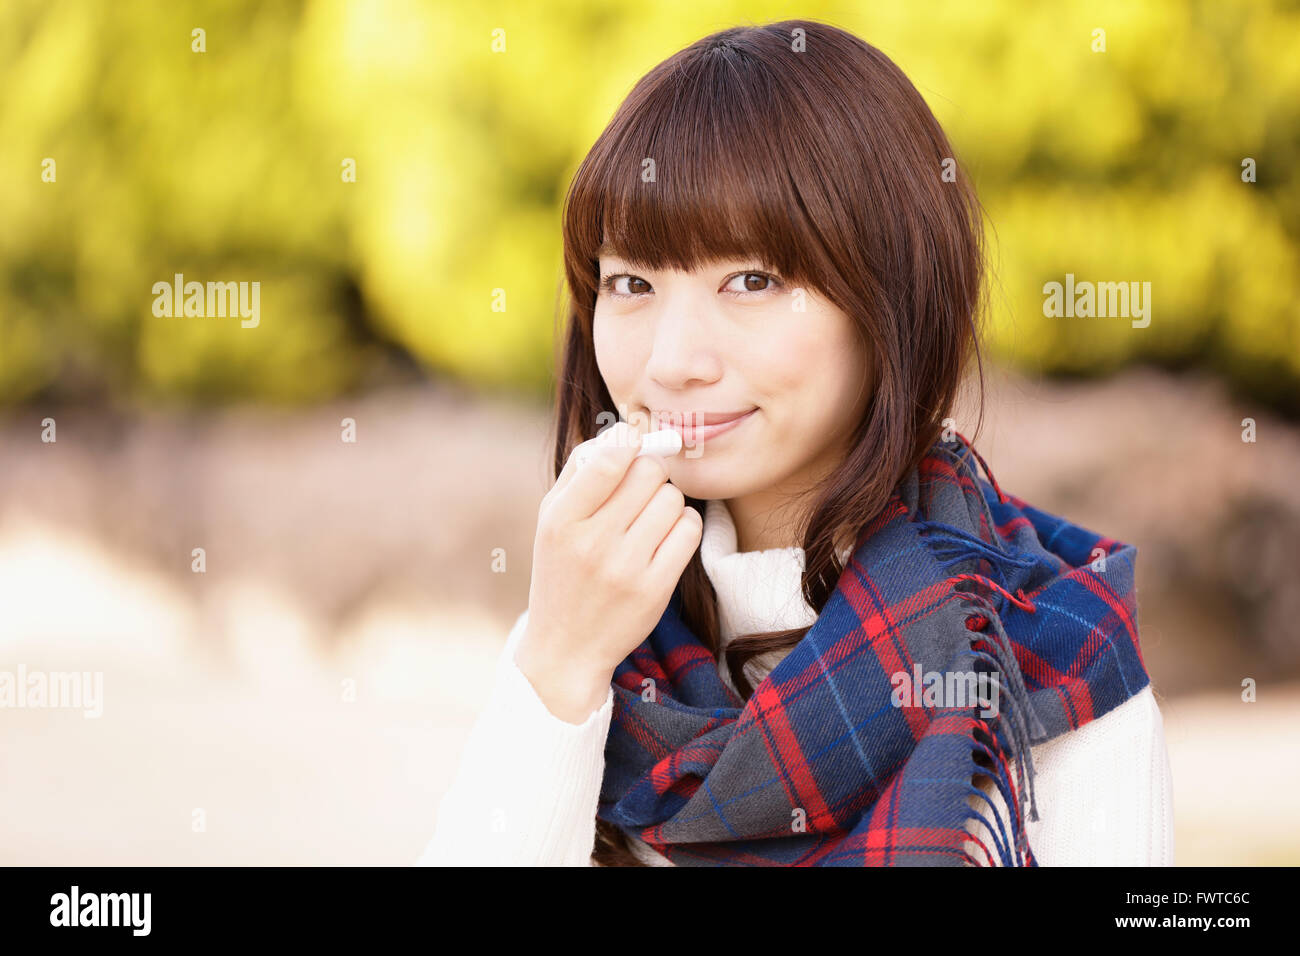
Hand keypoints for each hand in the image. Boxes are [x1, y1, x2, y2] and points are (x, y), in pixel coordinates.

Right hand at [516, 421, 701, 720]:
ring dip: (667, 503)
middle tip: (639, 492)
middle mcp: (592, 543)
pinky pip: (690, 530)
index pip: (610, 459)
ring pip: (673, 499)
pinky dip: (683, 527)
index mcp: (560, 520)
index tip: (635, 444)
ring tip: (647, 522)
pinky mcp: (655, 589)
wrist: (566, 648)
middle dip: (650, 473)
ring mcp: (625, 568)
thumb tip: (626, 431)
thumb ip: (582, 470)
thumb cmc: (562, 570)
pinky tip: (664, 539)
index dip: (631, 442)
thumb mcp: (552, 519)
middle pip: (649, 472)